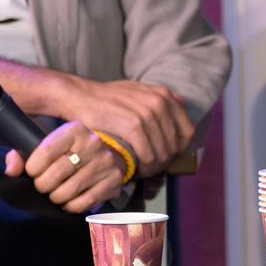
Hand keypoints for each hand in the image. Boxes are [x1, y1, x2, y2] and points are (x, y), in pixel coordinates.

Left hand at [5, 121, 128, 212]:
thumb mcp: (48, 145)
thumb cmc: (69, 152)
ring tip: (54, 194)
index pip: (45, 152)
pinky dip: (71, 206)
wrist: (107, 155)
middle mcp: (93, 144)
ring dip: (56, 197)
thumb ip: (23, 154)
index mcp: (74, 130)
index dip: (32, 168)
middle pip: (57, 173)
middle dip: (43, 185)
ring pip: (70, 190)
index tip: (32, 173)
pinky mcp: (113, 181)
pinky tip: (68, 202)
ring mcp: (105, 163)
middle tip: (42, 186)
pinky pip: (85, 202)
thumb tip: (11, 169)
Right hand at [60, 77, 193, 175]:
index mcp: (165, 95)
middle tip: (151, 168)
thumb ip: (158, 106)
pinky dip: (144, 167)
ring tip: (142, 170)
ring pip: (163, 153)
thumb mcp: (139, 94)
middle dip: (165, 161)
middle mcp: (160, 102)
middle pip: (175, 145)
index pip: (187, 131)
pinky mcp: (133, 125)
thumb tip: (173, 128)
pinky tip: (135, 169)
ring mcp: (148, 113)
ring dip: (154, 167)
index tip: (167, 157)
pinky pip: (148, 155)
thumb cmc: (106, 100)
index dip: (180, 149)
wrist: (78, 96)